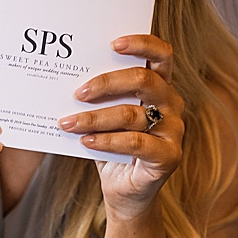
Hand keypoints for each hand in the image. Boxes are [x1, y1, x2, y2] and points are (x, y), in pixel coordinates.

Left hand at [61, 35, 185, 222]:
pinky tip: (85, 141)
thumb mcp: (105, 117)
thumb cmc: (112, 147)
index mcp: (161, 86)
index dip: (141, 43)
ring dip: (95, 117)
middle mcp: (172, 103)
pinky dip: (106, 141)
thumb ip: (98, 97)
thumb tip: (63, 78)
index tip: (112, 43)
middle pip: (145, 80)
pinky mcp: (169, 157)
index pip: (161, 54)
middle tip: (78, 92)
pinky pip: (136, 143)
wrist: (125, 193)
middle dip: (106, 83)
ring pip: (133, 114)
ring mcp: (174, 130)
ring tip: (68, 122)